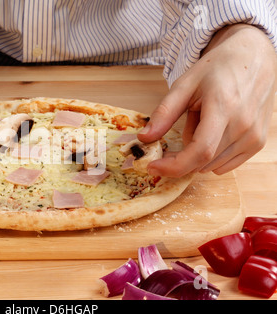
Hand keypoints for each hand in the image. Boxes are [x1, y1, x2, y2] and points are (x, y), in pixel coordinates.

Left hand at [138, 24, 276, 176]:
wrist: (253, 58)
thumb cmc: (218, 69)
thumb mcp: (184, 85)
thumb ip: (164, 113)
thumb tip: (144, 139)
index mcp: (224, 107)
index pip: (200, 150)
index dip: (174, 165)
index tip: (153, 167)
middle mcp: (243, 124)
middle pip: (203, 161)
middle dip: (180, 157)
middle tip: (174, 135)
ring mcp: (253, 136)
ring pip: (212, 165)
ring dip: (196, 154)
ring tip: (201, 123)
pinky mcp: (258, 142)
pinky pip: (225, 165)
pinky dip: (211, 157)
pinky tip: (212, 132)